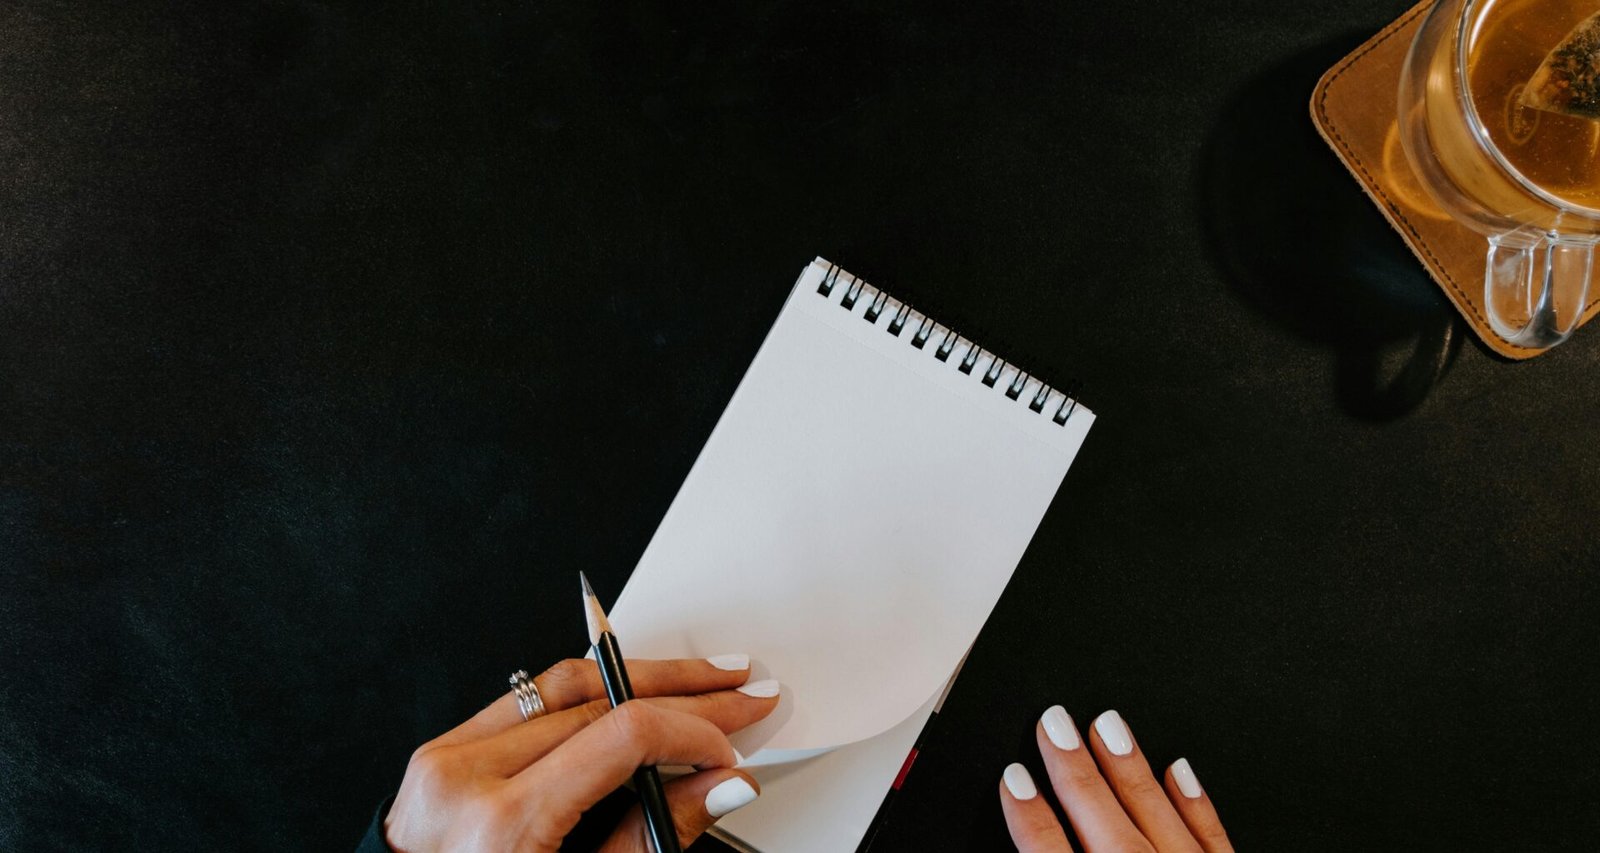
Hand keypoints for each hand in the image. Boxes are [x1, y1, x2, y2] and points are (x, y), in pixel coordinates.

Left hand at [384, 656, 777, 851]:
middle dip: (684, 696)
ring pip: (566, 684)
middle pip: (601, 701)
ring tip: (700, 679)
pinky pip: (528, 700)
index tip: (727, 754)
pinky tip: (632, 687)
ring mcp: (447, 757)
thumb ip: (652, 838)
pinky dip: (589, 692)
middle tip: (740, 696)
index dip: (690, 734)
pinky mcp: (443, 750)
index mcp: (502, 825)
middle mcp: (468, 778)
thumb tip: (721, 786)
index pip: (621, 736)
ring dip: (642, 676)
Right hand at [999, 707, 1231, 851]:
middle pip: (1100, 821)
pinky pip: (1213, 840)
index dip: (1028, 815)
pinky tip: (1180, 771)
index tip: (1014, 779)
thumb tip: (1029, 842)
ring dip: (1128, 768)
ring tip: (1108, 724)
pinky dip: (1195, 804)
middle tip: (1055, 723)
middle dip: (1073, 769)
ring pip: (1155, 816)